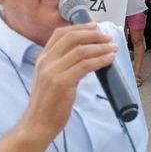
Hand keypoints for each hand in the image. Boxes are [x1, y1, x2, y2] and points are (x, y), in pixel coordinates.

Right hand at [20, 24, 116, 141]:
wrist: (37, 125)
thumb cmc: (47, 105)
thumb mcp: (50, 78)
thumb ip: (63, 65)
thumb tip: (86, 55)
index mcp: (42, 59)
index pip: (60, 34)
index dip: (79, 27)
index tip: (94, 26)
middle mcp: (46, 62)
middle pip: (72, 38)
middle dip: (93, 34)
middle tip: (107, 37)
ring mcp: (53, 72)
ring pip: (81, 50)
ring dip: (101, 47)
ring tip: (113, 48)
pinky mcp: (62, 83)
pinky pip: (85, 65)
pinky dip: (100, 60)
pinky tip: (109, 59)